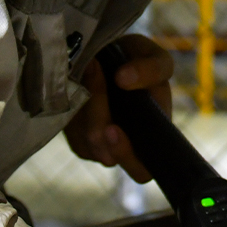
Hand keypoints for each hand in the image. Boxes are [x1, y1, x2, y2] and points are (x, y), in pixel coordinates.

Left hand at [64, 35, 173, 183]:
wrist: (110, 56)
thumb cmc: (139, 61)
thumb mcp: (156, 58)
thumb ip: (152, 69)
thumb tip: (124, 79)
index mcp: (152, 139)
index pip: (141, 170)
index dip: (127, 155)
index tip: (112, 128)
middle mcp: (124, 149)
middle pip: (106, 153)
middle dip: (98, 118)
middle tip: (94, 74)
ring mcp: (98, 146)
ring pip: (86, 140)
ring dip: (86, 100)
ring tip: (92, 65)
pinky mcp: (76, 137)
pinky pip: (70, 131)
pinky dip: (74, 102)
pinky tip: (81, 77)